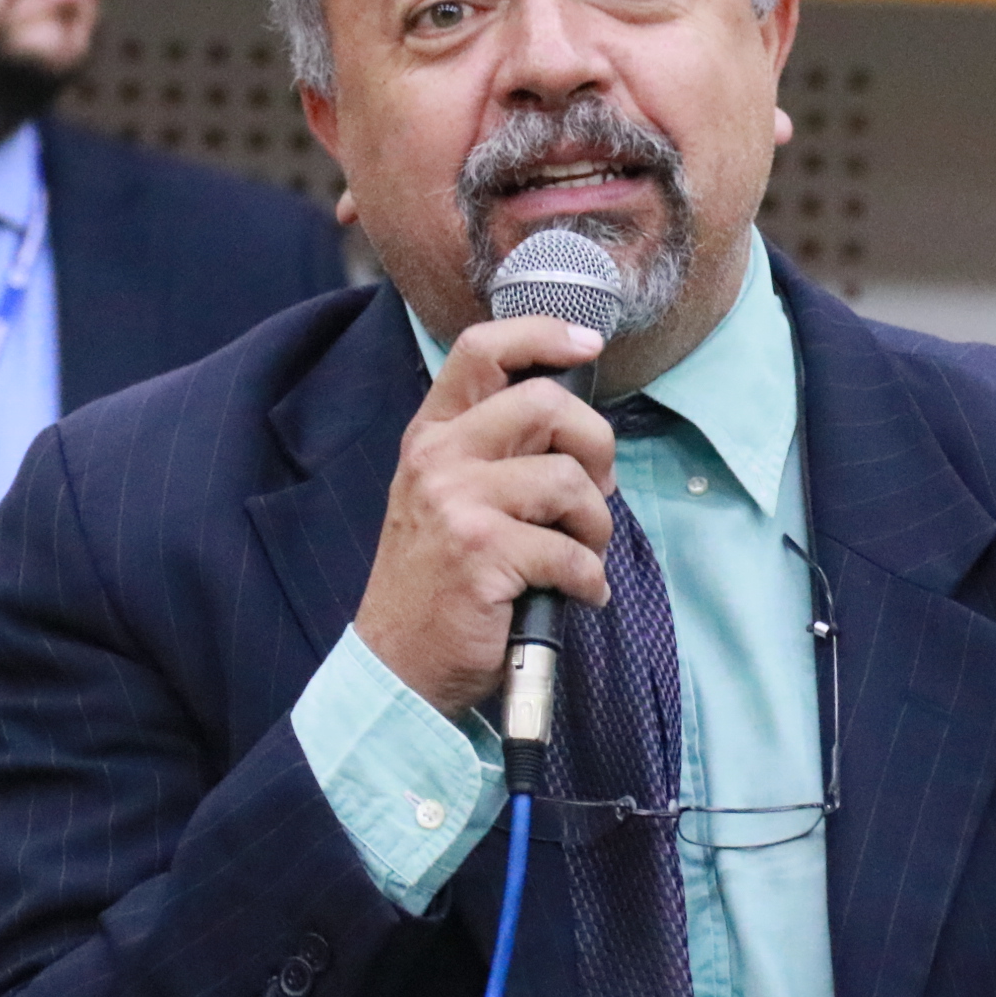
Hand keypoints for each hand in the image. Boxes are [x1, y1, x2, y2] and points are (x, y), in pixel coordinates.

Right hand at [353, 316, 615, 718]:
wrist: (398, 662)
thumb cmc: (440, 580)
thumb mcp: (449, 497)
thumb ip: (496, 451)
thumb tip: (580, 429)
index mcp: (433, 435)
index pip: (481, 350)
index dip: (542, 334)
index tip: (586, 345)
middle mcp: (440, 458)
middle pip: (547, 405)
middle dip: (596, 447)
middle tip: (594, 492)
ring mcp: (458, 503)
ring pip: (570, 481)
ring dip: (595, 526)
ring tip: (581, 553)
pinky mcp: (482, 553)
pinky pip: (572, 552)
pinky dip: (589, 580)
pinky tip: (576, 594)